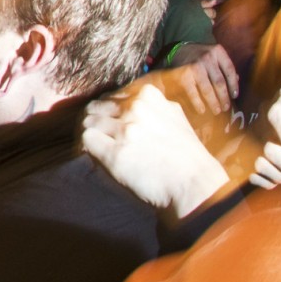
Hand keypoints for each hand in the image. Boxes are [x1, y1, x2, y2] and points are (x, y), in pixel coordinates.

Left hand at [82, 80, 228, 216]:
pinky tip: (93, 155)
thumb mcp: (176, 118)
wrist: (195, 186)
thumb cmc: (188, 156)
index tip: (110, 123)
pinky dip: (85, 147)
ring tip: (97, 146)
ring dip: (91, 133)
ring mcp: (125, 130)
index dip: (109, 111)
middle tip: (99, 135)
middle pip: (96, 107)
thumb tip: (134, 100)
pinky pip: (86, 139)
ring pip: (88, 121)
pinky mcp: (115, 152)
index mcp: (148, 96)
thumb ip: (155, 106)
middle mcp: (134, 108)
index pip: (112, 96)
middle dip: (96, 121)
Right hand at [168, 43, 239, 115]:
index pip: (230, 70)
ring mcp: (195, 66)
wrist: (175, 50)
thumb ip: (224, 66)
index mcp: (217, 51)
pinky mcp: (184, 75)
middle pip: (219, 82)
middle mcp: (207, 57)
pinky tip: (202, 110)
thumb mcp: (213, 55)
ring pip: (208, 90)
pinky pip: (193, 93)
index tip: (234, 96)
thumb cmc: (198, 56)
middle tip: (226, 107)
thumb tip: (236, 80)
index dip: (234, 85)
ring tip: (216, 111)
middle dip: (224, 97)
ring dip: (213, 102)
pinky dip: (198, 103)